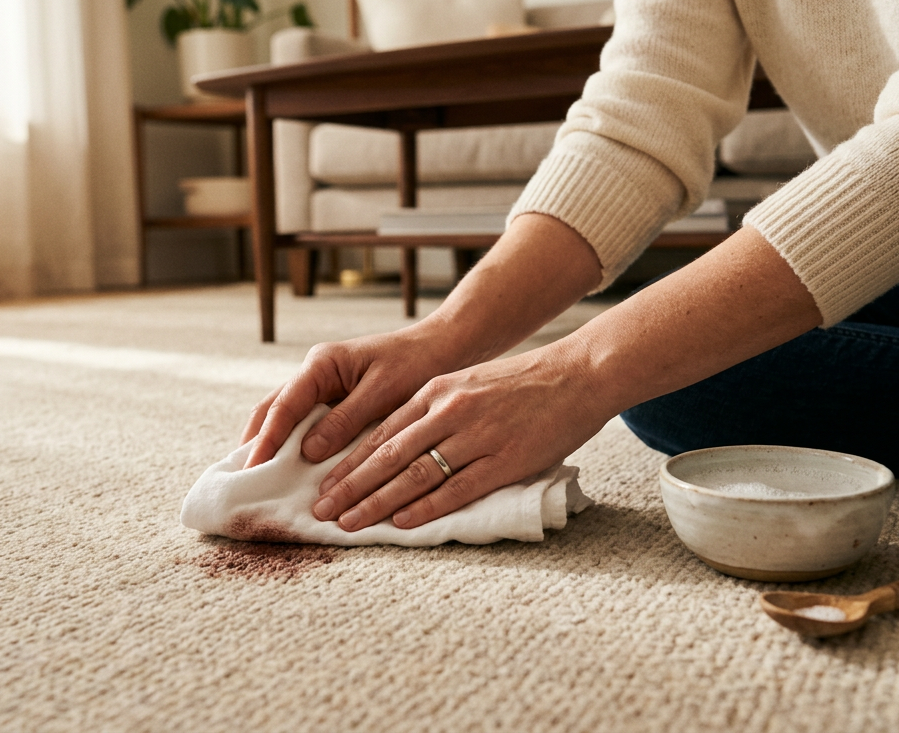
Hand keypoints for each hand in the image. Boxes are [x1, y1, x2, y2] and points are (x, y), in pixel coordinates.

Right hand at [240, 325, 464, 468]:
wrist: (443, 347)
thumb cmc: (417, 363)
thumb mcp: (384, 391)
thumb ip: (346, 419)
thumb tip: (307, 451)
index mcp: (322, 364)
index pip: (284, 405)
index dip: (266, 440)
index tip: (252, 469)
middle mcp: (315, 373)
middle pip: (273, 410)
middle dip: (256, 443)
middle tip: (242, 479)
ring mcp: (323, 386)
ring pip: (286, 417)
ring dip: (272, 445)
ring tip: (258, 478)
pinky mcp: (336, 400)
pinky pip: (307, 424)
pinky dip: (296, 446)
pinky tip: (292, 469)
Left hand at [309, 338, 613, 530]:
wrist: (578, 374)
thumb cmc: (525, 382)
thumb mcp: (469, 383)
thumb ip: (437, 409)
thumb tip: (403, 445)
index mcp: (437, 391)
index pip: (381, 433)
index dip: (349, 463)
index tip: (324, 485)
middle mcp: (449, 412)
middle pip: (387, 456)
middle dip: (349, 486)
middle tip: (320, 511)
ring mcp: (476, 436)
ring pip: (414, 475)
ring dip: (376, 502)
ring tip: (348, 523)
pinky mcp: (504, 460)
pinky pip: (456, 489)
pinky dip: (425, 508)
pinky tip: (401, 523)